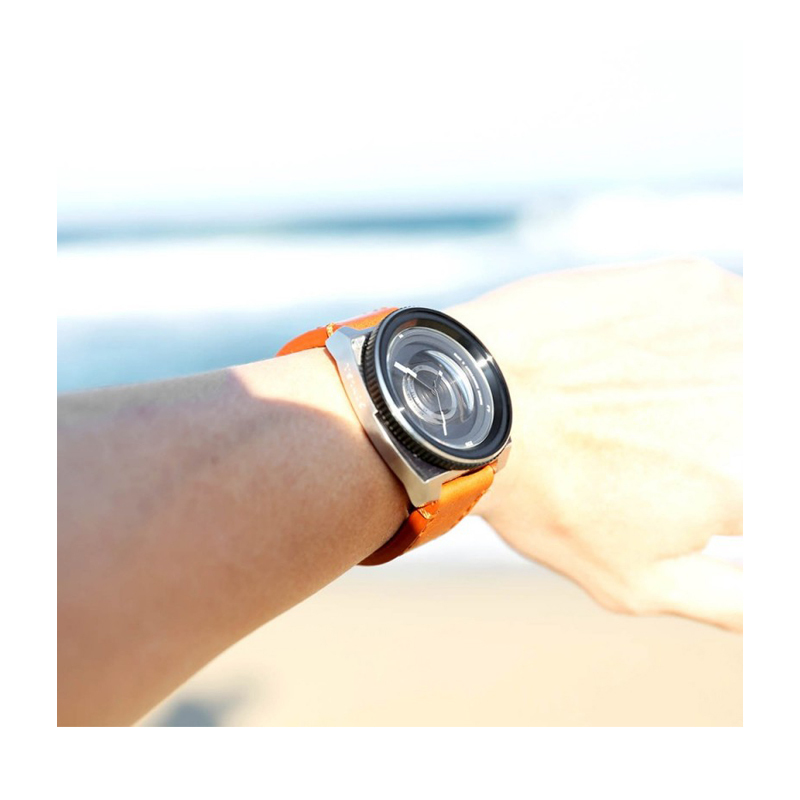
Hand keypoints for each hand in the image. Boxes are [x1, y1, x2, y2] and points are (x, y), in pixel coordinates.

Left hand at [453, 258, 742, 630]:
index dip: (739, 494)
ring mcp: (731, 329)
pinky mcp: (694, 284)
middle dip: (732, 445)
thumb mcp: (636, 582)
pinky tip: (638, 361)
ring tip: (647, 407)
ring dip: (729, 387)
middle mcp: (758, 398)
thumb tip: (781, 614)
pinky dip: (701, 341)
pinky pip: (731, 315)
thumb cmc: (543, 497)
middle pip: (769, 422)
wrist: (470, 403)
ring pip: (760, 365)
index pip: (776, 501)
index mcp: (751, 481)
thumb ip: (737, 602)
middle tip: (664, 448)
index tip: (703, 485)